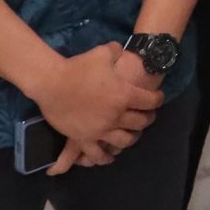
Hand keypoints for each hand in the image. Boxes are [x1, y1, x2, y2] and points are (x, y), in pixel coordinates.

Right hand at [35, 44, 160, 172]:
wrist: (52, 82)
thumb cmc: (79, 67)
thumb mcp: (104, 52)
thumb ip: (117, 52)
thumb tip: (121, 52)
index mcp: (125, 95)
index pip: (151, 101)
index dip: (158, 99)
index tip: (158, 98)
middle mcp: (116, 115)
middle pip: (140, 122)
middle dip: (147, 119)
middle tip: (147, 116)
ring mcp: (100, 130)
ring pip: (124, 141)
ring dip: (131, 138)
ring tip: (132, 135)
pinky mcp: (83, 138)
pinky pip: (97, 153)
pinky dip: (105, 157)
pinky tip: (109, 157)